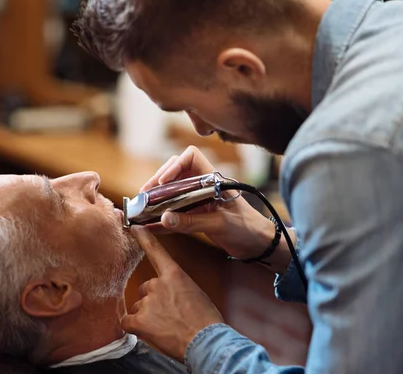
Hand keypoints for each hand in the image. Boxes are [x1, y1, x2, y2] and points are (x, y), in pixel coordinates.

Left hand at [121, 226, 223, 360]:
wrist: (207, 340)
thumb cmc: (206, 320)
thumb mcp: (195, 293)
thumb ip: (177, 288)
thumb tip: (170, 297)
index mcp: (174, 275)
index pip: (156, 251)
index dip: (144, 238)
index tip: (134, 228)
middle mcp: (157, 284)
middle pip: (145, 289)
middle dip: (153, 302)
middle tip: (169, 316)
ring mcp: (147, 302)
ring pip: (138, 307)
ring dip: (147, 317)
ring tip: (166, 327)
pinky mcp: (139, 320)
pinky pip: (127, 322)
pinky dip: (135, 328)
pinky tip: (150, 333)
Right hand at [141, 146, 274, 259]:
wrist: (260, 245)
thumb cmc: (248, 228)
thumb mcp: (219, 224)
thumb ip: (191, 222)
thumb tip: (163, 218)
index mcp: (213, 180)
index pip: (191, 157)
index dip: (175, 165)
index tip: (163, 182)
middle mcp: (203, 186)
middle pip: (176, 174)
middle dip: (158, 183)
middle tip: (144, 196)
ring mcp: (199, 201)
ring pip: (172, 193)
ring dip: (156, 200)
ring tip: (141, 209)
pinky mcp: (196, 217)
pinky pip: (175, 214)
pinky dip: (162, 219)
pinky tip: (149, 226)